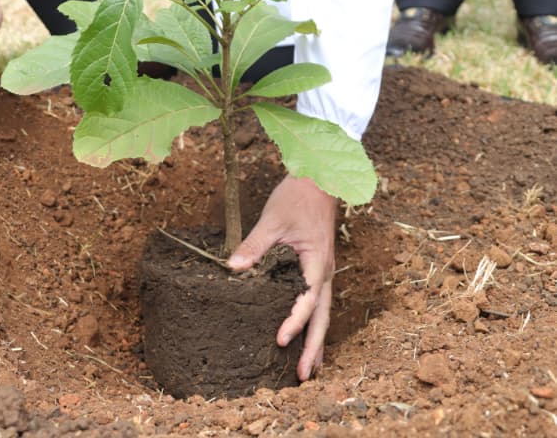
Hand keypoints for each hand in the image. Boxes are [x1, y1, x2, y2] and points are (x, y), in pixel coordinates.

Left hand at [227, 175, 336, 381]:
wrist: (319, 180)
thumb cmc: (297, 197)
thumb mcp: (272, 218)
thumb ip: (254, 245)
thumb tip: (232, 269)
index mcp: (316, 262)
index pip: (307, 300)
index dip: (294, 322)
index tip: (280, 341)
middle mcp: (325, 272)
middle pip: (322, 317)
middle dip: (314, 347)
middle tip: (302, 377)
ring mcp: (324, 271)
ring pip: (324, 313)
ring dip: (317, 341)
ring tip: (309, 371)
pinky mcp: (318, 268)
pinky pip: (319, 302)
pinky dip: (314, 324)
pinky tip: (308, 337)